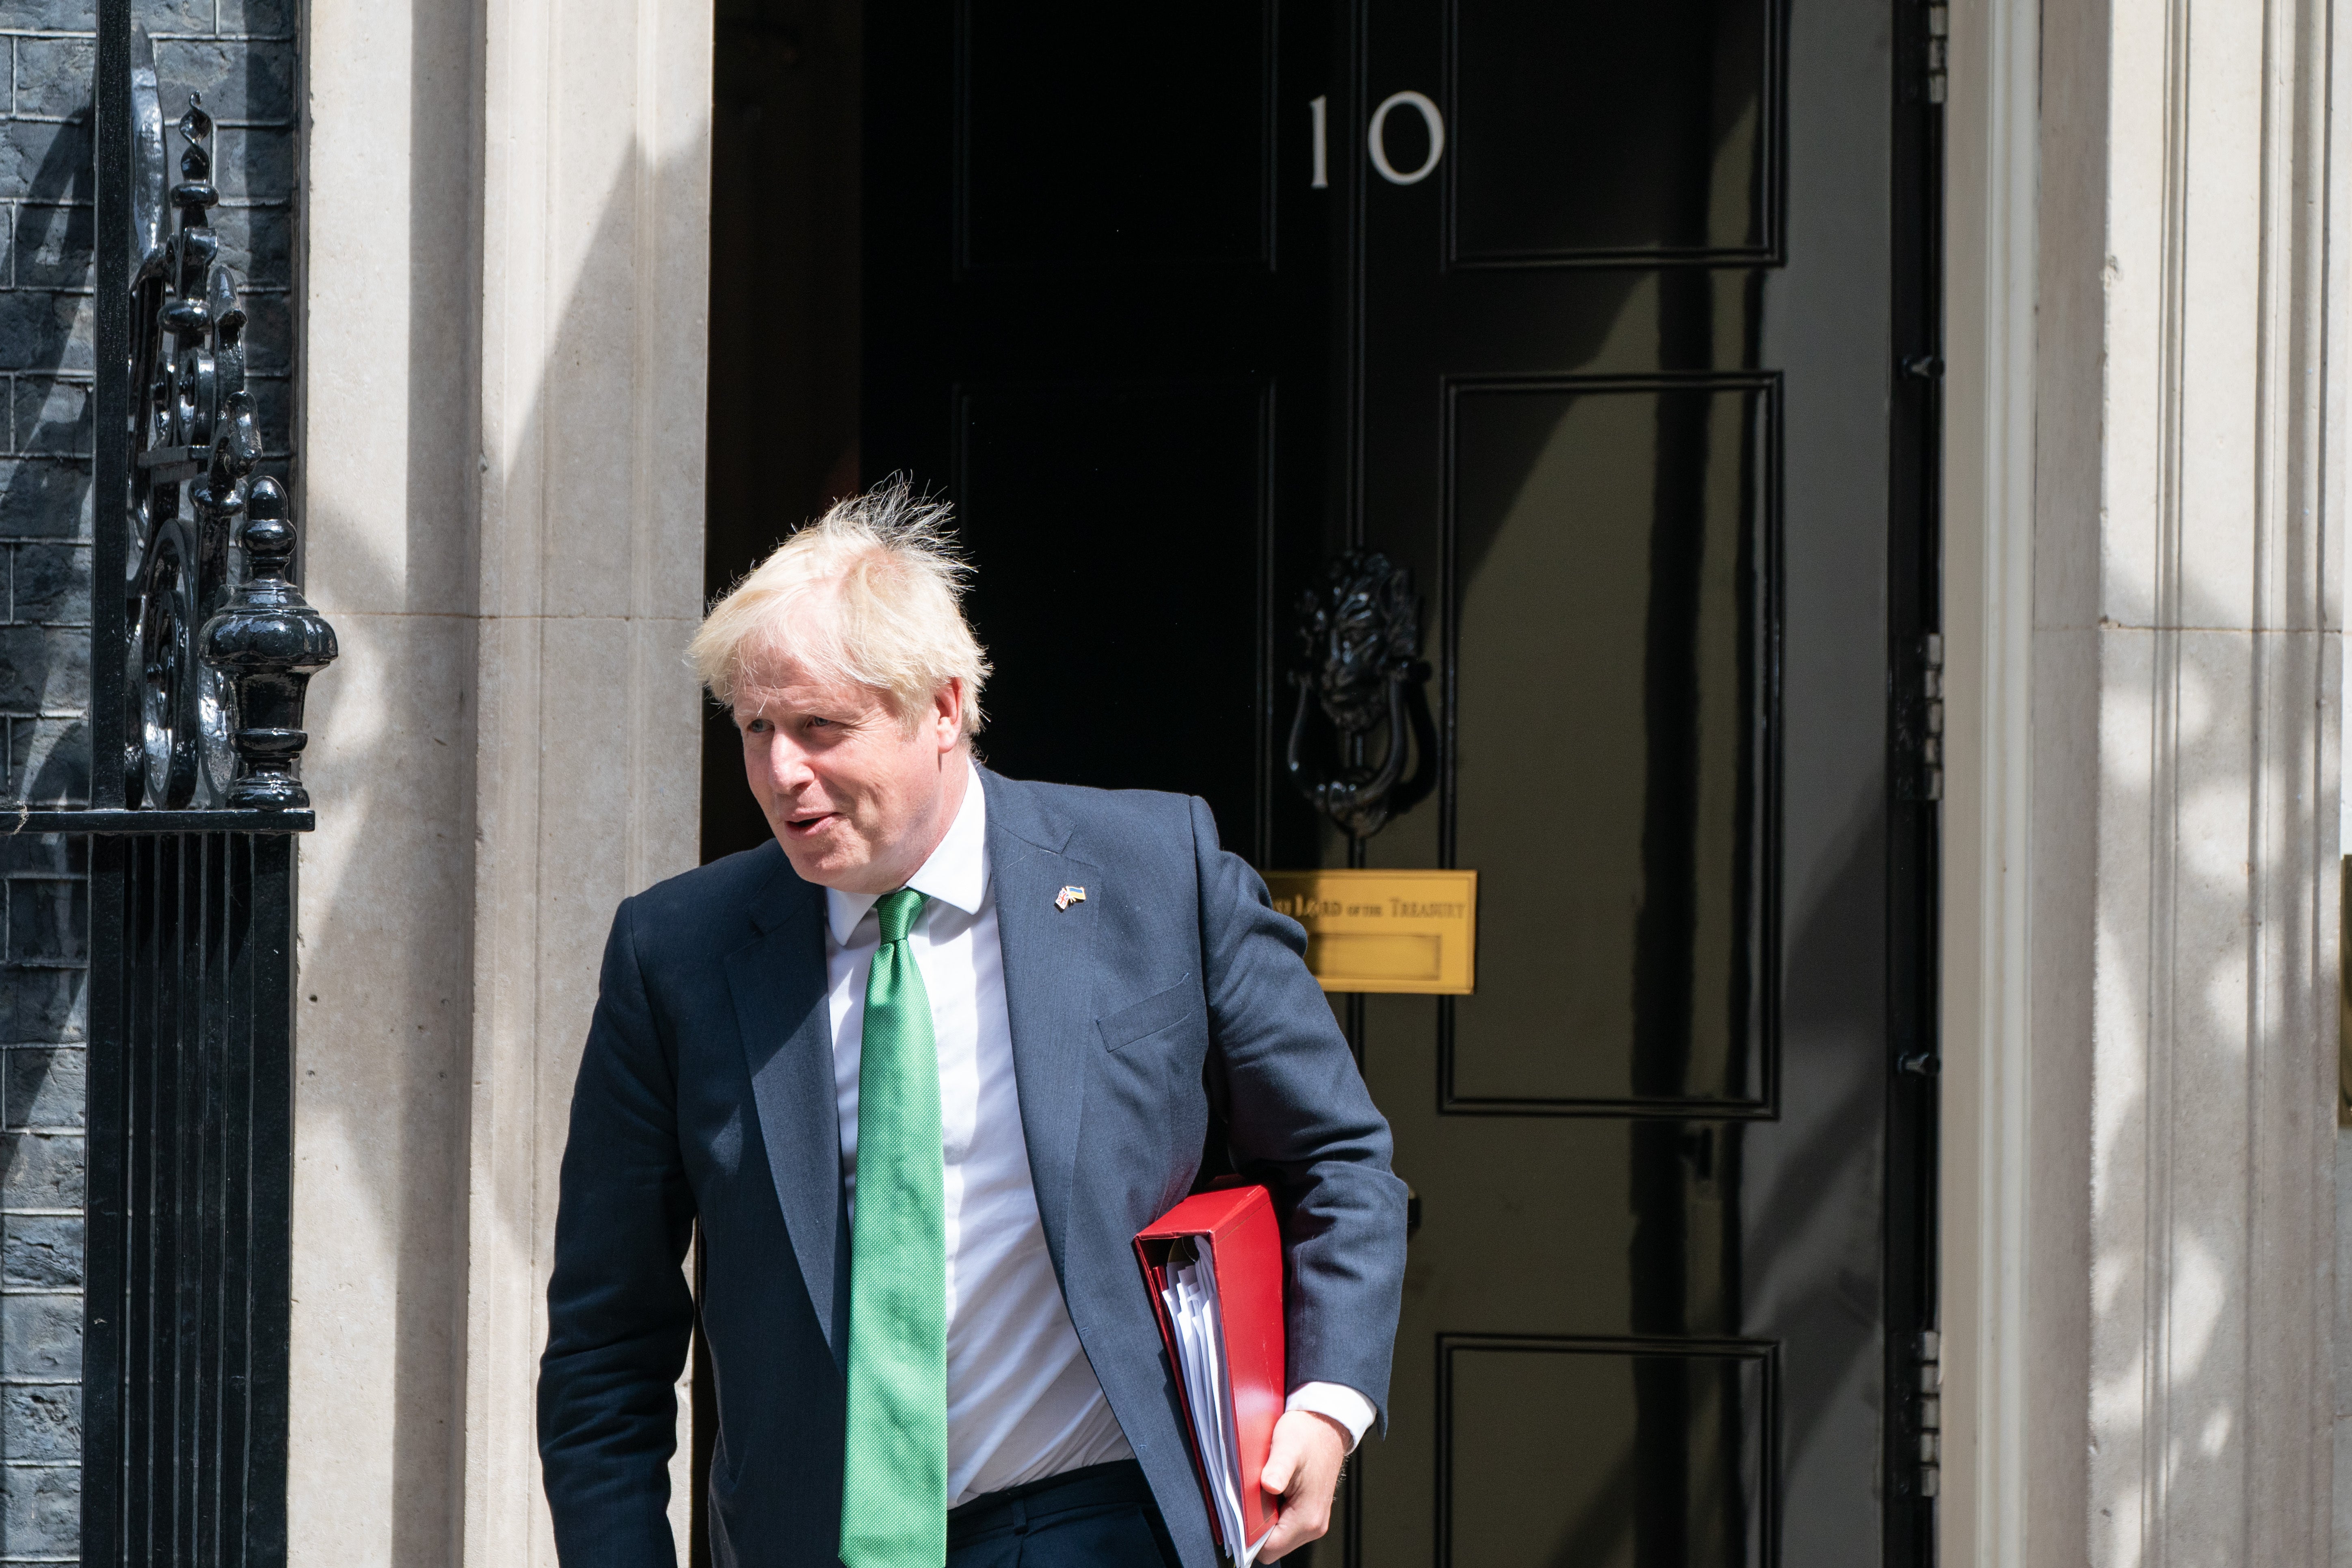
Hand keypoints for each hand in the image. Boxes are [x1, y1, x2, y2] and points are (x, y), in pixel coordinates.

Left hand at [1255, 1409, 1348, 1560]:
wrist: (1326, 1426)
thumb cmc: (1307, 1435)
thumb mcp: (1287, 1447)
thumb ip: (1278, 1469)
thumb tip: (1269, 1485)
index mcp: (1307, 1518)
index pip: (1269, 1549)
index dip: (1249, 1537)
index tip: (1239, 1514)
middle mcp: (1313, 1526)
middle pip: (1272, 1546)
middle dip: (1255, 1528)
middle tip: (1248, 1499)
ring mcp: (1312, 1521)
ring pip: (1277, 1536)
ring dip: (1264, 1520)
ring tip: (1260, 1491)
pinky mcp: (1308, 1513)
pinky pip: (1283, 1525)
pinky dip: (1272, 1513)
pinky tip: (1269, 1490)